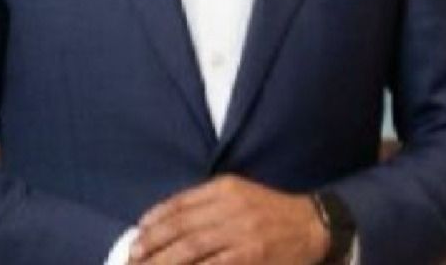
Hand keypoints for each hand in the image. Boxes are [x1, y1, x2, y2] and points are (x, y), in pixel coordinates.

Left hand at [129, 175, 329, 263]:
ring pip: (191, 250)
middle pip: (181, 228)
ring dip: (165, 261)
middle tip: (134, 257)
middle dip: (153, 245)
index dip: (155, 220)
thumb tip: (168, 219)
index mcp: (225, 188)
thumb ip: (207, 203)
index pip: (180, 204)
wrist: (311, 224)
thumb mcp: (238, 193)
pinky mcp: (250, 258)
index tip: (138, 234)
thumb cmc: (269, 210)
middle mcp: (230, 208)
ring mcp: (241, 235)